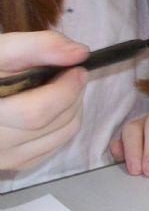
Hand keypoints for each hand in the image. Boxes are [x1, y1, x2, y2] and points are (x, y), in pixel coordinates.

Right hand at [0, 32, 88, 170]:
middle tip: (70, 73)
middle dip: (72, 93)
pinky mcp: (14, 164)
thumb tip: (79, 53)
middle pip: (53, 123)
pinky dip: (63, 122)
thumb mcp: (0, 50)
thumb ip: (38, 46)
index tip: (76, 68)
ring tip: (60, 87)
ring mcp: (3, 158)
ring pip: (62, 133)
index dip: (65, 89)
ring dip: (72, 106)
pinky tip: (50, 105)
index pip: (36, 112)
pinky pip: (55, 144)